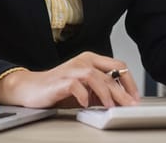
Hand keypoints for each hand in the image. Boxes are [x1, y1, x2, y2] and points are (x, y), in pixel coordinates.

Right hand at [0, 51, 140, 108]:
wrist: (30, 88)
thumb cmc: (58, 89)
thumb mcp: (85, 90)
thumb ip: (101, 91)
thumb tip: (120, 101)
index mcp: (91, 60)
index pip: (118, 65)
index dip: (129, 82)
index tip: (135, 97)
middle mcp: (83, 61)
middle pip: (110, 73)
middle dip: (123, 91)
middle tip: (130, 105)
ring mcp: (72, 69)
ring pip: (96, 77)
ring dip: (106, 93)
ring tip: (111, 106)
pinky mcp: (61, 80)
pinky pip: (77, 86)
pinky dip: (84, 96)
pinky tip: (87, 105)